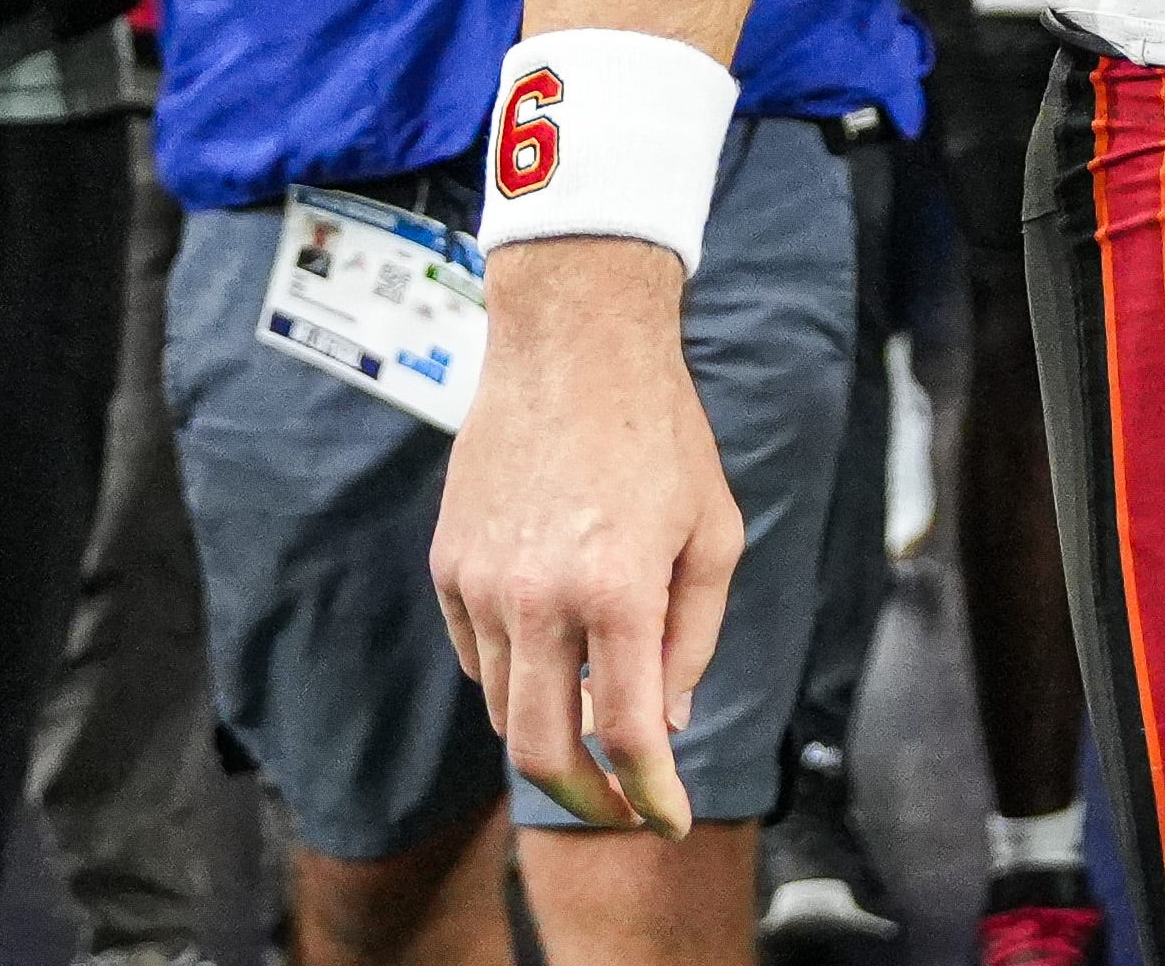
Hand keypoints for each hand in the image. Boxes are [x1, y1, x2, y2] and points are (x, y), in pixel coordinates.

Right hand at [433, 242, 739, 833]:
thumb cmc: (661, 433)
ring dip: (550, 735)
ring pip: (504, 710)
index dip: (652, 795)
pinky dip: (513, 677)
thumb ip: (694, 637)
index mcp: (619, 592)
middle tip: (620, 808)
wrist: (573, 343)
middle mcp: (541, 598)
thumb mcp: (714, 533)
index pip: (630, 736)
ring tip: (594, 720)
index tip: (669, 821)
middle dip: (586, 801)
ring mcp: (484, 583)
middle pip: (543, 754)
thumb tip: (670, 722)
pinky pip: (477, 657)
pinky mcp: (449, 565)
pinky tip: (550, 653)